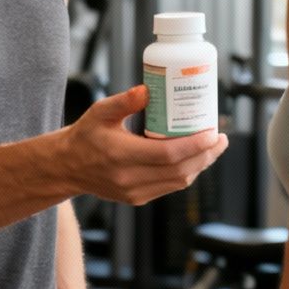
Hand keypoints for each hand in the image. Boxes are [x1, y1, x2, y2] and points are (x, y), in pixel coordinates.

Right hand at [66, 86, 230, 206]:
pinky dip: (187, 172)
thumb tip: (147, 90)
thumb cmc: (85, 136)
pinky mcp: (137, 198)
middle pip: (180, 170)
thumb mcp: (99, 113)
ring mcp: (134, 192)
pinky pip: (170, 187)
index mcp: (120, 155)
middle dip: (206, 155)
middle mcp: (128, 177)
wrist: (66, 168)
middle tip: (221, 138)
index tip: (213, 132)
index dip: (195, 145)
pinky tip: (195, 158)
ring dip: (200, 164)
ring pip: (178, 181)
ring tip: (213, 146)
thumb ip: (123, 101)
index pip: (168, 154)